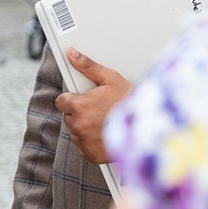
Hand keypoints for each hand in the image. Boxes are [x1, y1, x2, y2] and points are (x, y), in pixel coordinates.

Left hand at [54, 48, 130, 163]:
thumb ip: (88, 66)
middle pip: (68, 116)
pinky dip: (90, 142)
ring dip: (84, 127)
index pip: (61, 101)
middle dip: (79, 112)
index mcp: (79, 106)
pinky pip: (83, 147)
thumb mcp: (110, 78)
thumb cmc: (129, 103)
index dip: (72, 98)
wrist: (146, 129)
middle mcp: (78, 125)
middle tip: (98, 109)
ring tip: (103, 121)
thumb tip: (72, 53)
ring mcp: (83, 142)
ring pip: (76, 131)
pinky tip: (104, 134)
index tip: (82, 98)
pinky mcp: (90, 155)